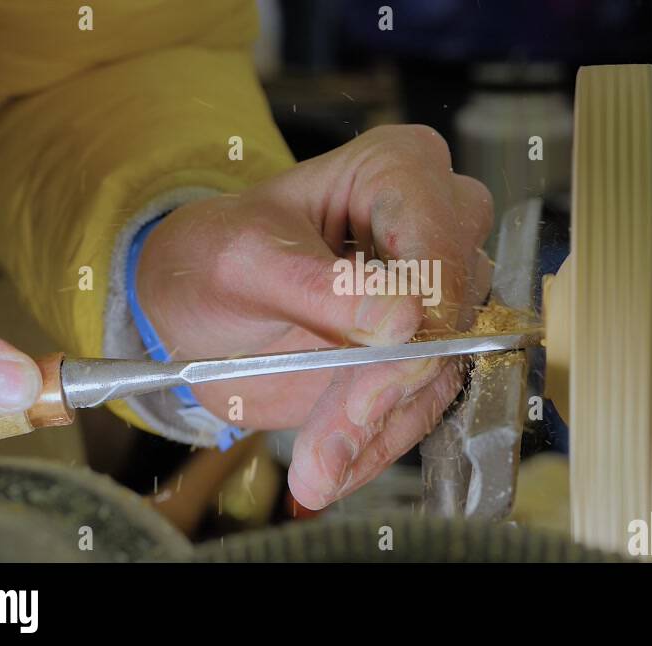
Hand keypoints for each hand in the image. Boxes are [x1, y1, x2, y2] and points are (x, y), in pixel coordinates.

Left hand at [138, 125, 493, 509]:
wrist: (199, 313)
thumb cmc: (214, 259)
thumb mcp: (243, 262)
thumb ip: (320, 288)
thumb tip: (405, 318)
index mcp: (397, 171)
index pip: (438, 243)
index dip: (419, 316)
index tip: (377, 373)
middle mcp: (433, 226)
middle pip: (451, 311)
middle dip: (392, 383)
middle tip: (333, 437)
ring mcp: (435, 294)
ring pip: (442, 368)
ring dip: (379, 426)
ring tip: (317, 468)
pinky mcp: (422, 352)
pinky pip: (422, 404)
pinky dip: (378, 443)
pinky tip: (333, 468)